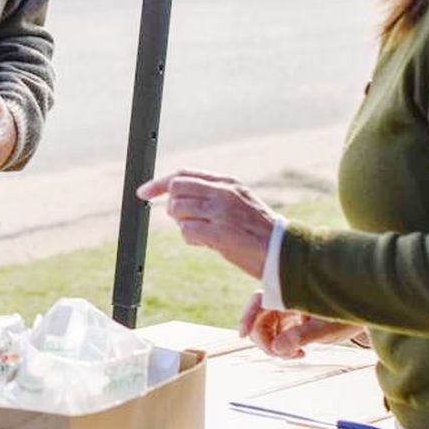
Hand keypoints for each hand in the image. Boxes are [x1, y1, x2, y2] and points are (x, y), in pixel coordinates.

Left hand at [136, 169, 276, 277]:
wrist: (285, 254)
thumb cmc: (260, 232)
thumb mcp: (240, 203)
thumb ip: (212, 195)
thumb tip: (176, 197)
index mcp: (228, 183)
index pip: (184, 174)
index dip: (159, 182)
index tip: (143, 192)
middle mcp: (224, 193)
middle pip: (176, 189)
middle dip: (173, 207)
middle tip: (187, 221)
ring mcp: (221, 212)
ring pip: (178, 210)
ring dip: (184, 225)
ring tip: (204, 234)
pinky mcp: (220, 233)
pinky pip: (187, 231)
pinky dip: (192, 239)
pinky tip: (209, 243)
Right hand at [238, 292, 363, 358]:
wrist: (365, 312)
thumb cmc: (349, 313)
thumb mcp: (327, 326)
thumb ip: (302, 335)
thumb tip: (277, 349)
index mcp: (291, 293)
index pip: (260, 300)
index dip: (248, 316)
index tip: (242, 335)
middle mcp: (285, 300)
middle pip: (260, 319)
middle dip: (264, 340)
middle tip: (279, 355)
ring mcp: (288, 311)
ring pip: (268, 329)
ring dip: (274, 346)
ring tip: (295, 355)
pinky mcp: (294, 322)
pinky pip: (278, 335)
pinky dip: (284, 347)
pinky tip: (299, 352)